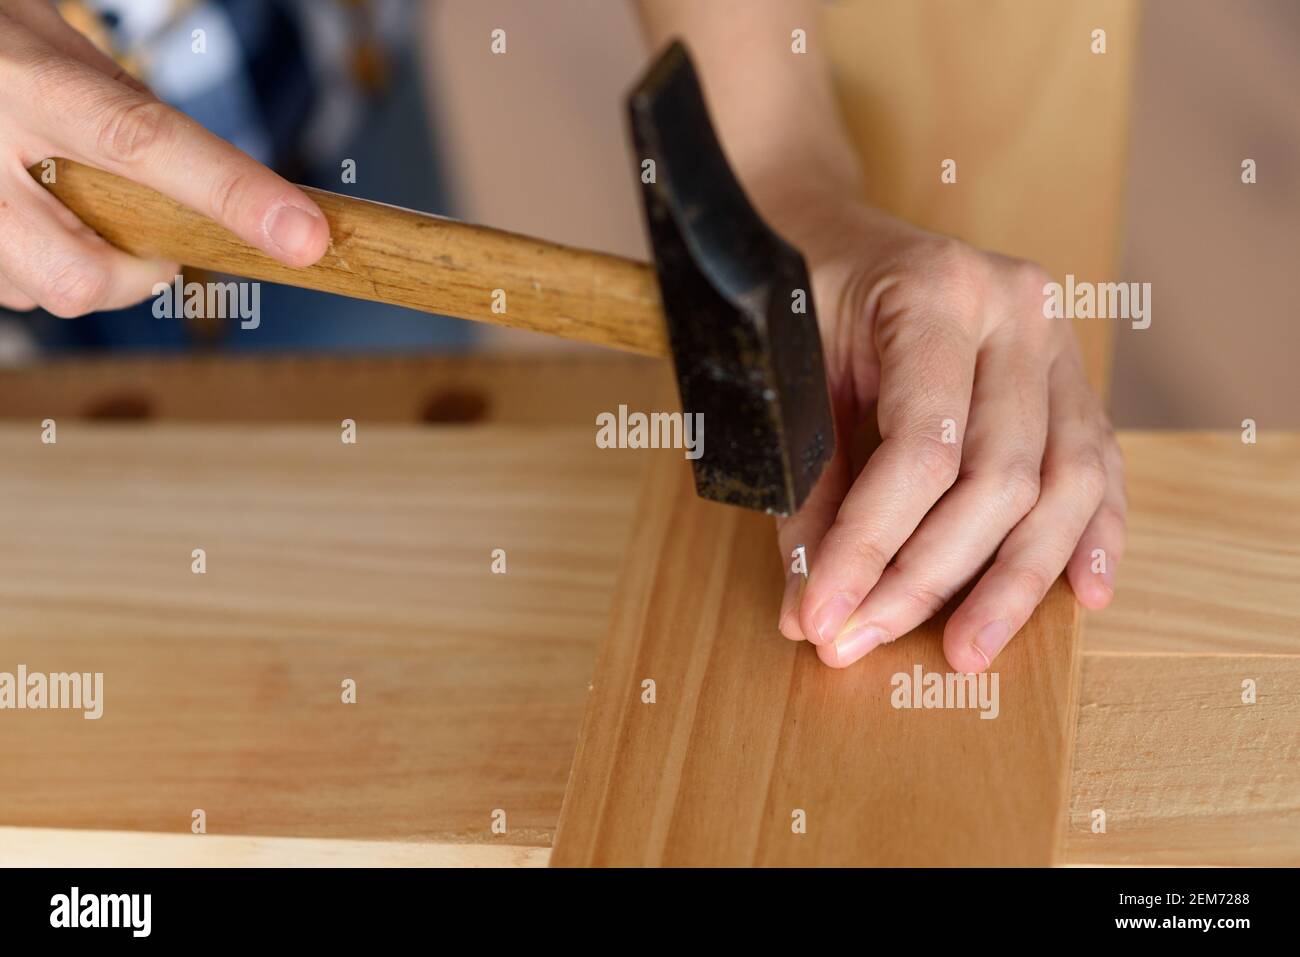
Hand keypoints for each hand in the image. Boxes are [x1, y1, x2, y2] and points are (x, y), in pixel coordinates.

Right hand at [0, 0, 327, 315]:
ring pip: (51, 292)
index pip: (145, 142)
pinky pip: (18, 292)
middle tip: (155, 240)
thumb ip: (136, 118)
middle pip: (86, 273)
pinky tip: (38, 221)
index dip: (232, 194)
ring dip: (95, 269)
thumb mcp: (69, 54)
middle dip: (141, 275)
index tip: (304, 236)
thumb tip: (232, 191)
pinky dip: (46, 269)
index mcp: (32, 84)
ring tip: (76, 210)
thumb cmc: (5, 48)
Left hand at [776, 201, 1125, 671]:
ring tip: (969, 652)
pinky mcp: (1071, 375)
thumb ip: (805, 491)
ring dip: (1013, 581)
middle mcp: (1016, 310)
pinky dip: (1092, 534)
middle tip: (864, 641)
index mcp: (938, 291)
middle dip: (928, 577)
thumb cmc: (801, 298)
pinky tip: (1084, 593)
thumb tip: (809, 608)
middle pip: (999, 476)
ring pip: (1063, 483)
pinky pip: (1098, 464)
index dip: (871, 546)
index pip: (922, 447)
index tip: (822, 616)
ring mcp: (1057, 339)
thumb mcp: (790, 377)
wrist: (828, 230)